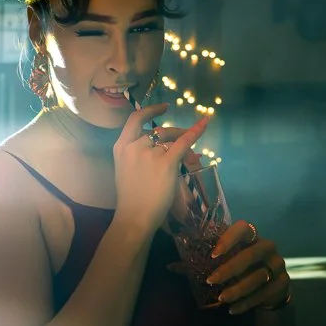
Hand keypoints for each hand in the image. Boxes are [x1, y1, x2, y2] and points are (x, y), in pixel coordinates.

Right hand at [113, 105, 209, 235]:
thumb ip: (138, 155)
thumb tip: (163, 148)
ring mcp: (150, 153)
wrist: (134, 216)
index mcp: (121, 147)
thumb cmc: (131, 199)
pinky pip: (184, 143)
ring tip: (192, 157)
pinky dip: (195, 132)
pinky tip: (205, 123)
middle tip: (185, 139)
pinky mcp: (166, 163)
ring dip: (184, 144)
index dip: (150, 111)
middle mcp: (134, 146)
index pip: (135, 120)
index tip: (164, 108)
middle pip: (160, 132)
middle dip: (175, 134)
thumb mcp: (126, 170)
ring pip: (172, 140)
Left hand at [204, 220, 290, 314]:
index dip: (229, 238)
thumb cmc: (240, 271)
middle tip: (211, 281)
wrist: (268, 290)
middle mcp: (267, 247)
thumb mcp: (223, 264)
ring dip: (237, 289)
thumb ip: (200, 264)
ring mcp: (278, 264)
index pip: (244, 227)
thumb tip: (171, 267)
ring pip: (258, 276)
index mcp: (251, 236)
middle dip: (229, 268)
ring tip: (221, 299)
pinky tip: (232, 310)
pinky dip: (247, 302)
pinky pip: (264, 293)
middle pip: (251, 254)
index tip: (214, 254)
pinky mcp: (283, 283)